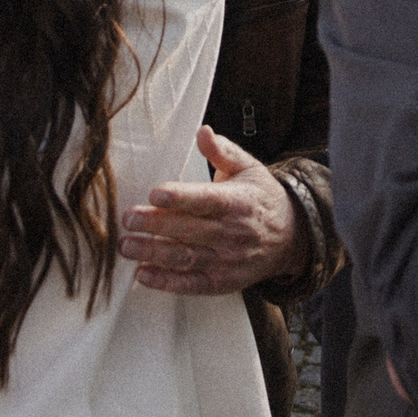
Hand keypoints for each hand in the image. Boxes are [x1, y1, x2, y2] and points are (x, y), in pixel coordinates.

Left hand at [119, 126, 305, 294]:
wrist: (290, 238)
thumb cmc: (260, 198)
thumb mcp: (248, 168)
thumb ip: (223, 151)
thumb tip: (202, 132)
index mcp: (237, 201)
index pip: (206, 200)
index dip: (180, 198)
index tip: (155, 194)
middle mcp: (232, 232)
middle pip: (190, 230)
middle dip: (156, 225)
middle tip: (128, 219)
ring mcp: (227, 260)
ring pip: (186, 257)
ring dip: (154, 253)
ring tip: (127, 245)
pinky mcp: (221, 281)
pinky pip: (192, 284)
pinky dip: (167, 282)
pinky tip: (144, 274)